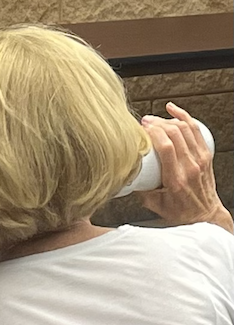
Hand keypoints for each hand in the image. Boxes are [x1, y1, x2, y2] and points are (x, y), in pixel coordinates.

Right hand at [137, 102, 231, 232]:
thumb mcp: (154, 205)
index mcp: (176, 179)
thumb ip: (137, 190)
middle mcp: (191, 167)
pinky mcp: (205, 155)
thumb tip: (119, 174)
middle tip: (144, 122)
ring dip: (168, 119)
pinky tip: (172, 109)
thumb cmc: (181, 211)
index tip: (141, 127)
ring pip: (186, 129)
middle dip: (157, 122)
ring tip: (155, 119)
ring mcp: (200, 160)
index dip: (153, 131)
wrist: (205, 215)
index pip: (166, 147)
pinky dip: (185, 116)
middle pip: (175, 134)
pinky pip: (196, 130)